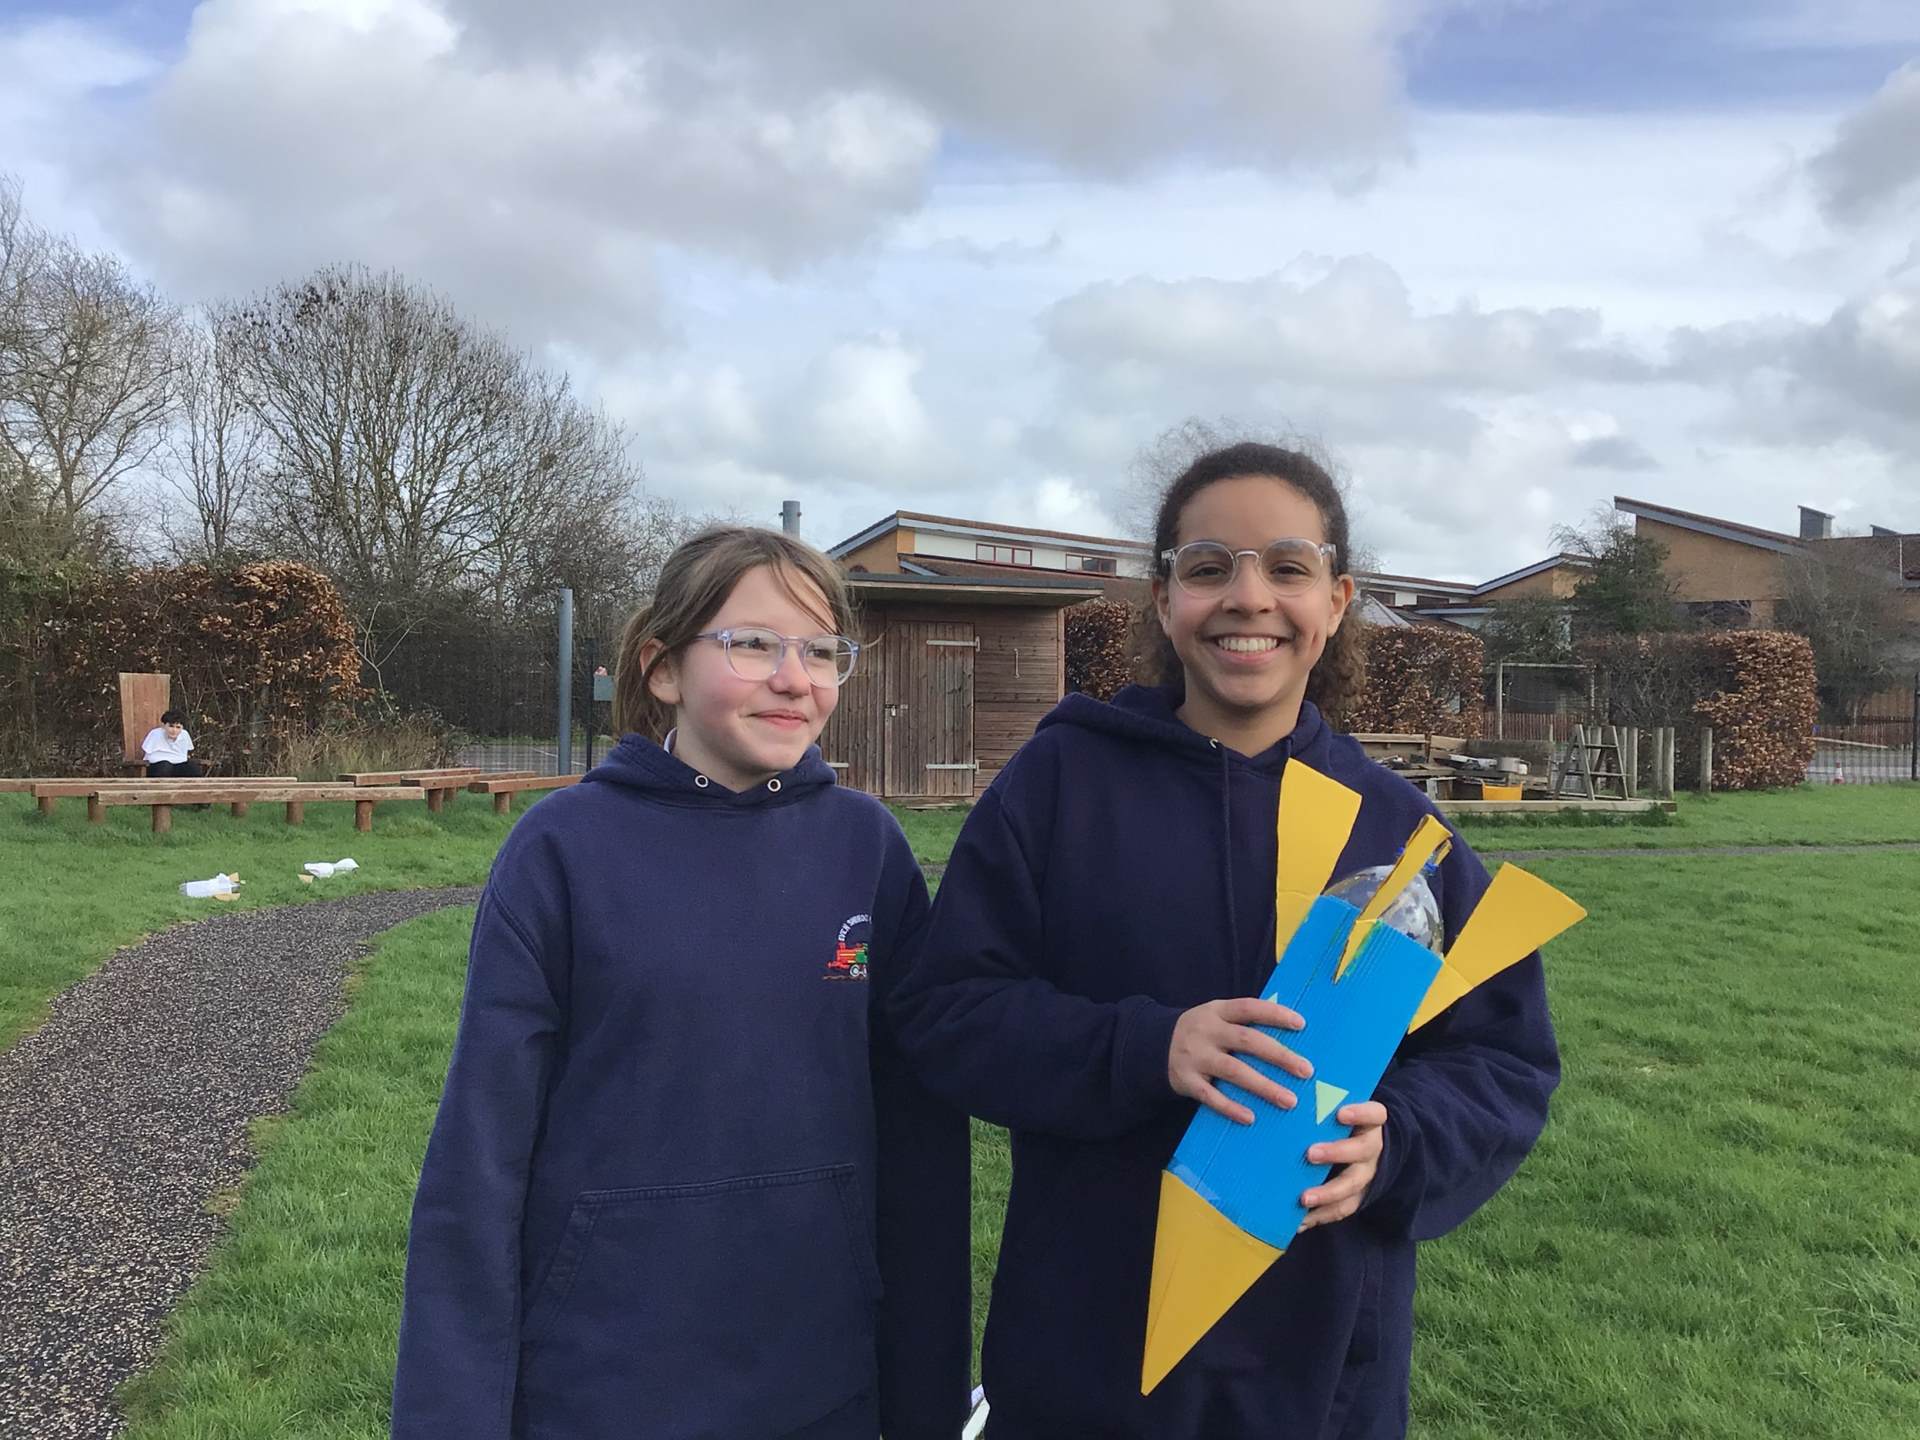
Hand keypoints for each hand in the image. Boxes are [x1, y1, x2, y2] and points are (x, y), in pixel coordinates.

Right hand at [1168, 998, 1311, 1125]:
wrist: (1150, 1046)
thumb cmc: (1199, 1033)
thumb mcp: (1215, 1017)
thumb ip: (1243, 1023)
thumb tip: (1289, 1033)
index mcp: (1217, 1011)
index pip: (1249, 1008)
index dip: (1275, 1014)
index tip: (1302, 1024)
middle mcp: (1206, 1031)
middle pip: (1246, 1041)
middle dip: (1279, 1055)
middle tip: (1306, 1070)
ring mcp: (1195, 1056)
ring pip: (1233, 1071)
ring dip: (1263, 1086)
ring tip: (1289, 1100)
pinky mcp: (1186, 1080)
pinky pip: (1210, 1096)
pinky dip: (1230, 1107)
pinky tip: (1250, 1118)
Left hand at [1298, 1101, 1386, 1230]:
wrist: (1364, 1148)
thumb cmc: (1337, 1122)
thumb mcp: (1336, 1109)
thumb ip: (1320, 1104)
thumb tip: (1283, 1094)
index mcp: (1369, 1123)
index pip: (1374, 1114)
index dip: (1360, 1113)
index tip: (1340, 1113)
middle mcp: (1371, 1149)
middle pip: (1361, 1151)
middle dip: (1336, 1153)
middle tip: (1310, 1153)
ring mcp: (1366, 1174)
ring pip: (1352, 1185)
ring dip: (1328, 1193)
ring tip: (1303, 1199)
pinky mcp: (1358, 1196)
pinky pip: (1343, 1209)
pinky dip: (1321, 1215)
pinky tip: (1299, 1220)